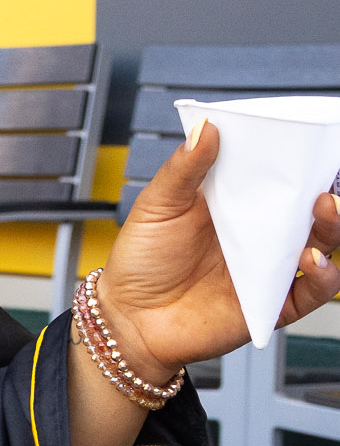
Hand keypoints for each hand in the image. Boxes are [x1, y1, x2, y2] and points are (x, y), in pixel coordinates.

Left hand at [95, 120, 339, 375]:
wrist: (126, 317)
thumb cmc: (140, 261)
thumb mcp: (157, 206)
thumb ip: (184, 169)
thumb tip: (208, 127)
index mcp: (237, 206)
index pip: (283, 180)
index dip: (306, 164)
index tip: (318, 145)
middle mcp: (259, 236)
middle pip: (313, 211)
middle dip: (330, 194)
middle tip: (327, 182)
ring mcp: (268, 270)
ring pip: (322, 246)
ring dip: (333, 227)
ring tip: (325, 209)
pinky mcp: (270, 305)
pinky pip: (311, 292)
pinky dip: (323, 276)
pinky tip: (311, 260)